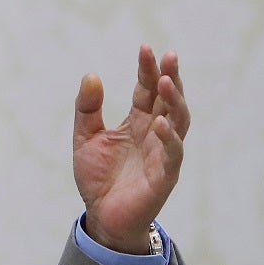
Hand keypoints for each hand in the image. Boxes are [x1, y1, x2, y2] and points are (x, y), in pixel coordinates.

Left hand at [73, 44, 189, 253]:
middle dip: (170, 77)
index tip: (145, 47)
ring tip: (166, 81)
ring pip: (178, 122)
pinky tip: (160, 122)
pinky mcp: (164, 176)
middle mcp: (154, 134)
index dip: (147, 69)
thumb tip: (91, 74)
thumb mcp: (85, 138)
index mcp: (138, 122)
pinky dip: (169, 138)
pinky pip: (172, 154)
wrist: (101, 217)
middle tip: (168, 55)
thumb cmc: (98, 178)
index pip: (147, 90)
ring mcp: (162, 154)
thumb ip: (87, 109)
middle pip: (168, 100)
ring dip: (174, 101)